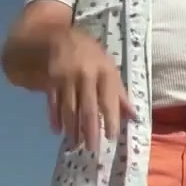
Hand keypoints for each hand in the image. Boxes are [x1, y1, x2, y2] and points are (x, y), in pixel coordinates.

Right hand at [45, 29, 135, 150]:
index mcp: (105, 72)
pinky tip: (57, 130)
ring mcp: (67, 77)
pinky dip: (55, 117)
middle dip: (90, 130)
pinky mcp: (51, 80)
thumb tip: (134, 116)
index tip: (112, 137)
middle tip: (92, 148)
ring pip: (70, 108)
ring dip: (72, 128)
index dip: (111, 119)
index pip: (109, 100)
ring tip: (75, 144)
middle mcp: (86, 75)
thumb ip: (119, 94)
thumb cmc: (91, 57)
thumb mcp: (109, 69)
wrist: (61, 37)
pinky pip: (53, 103)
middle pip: (88, 108)